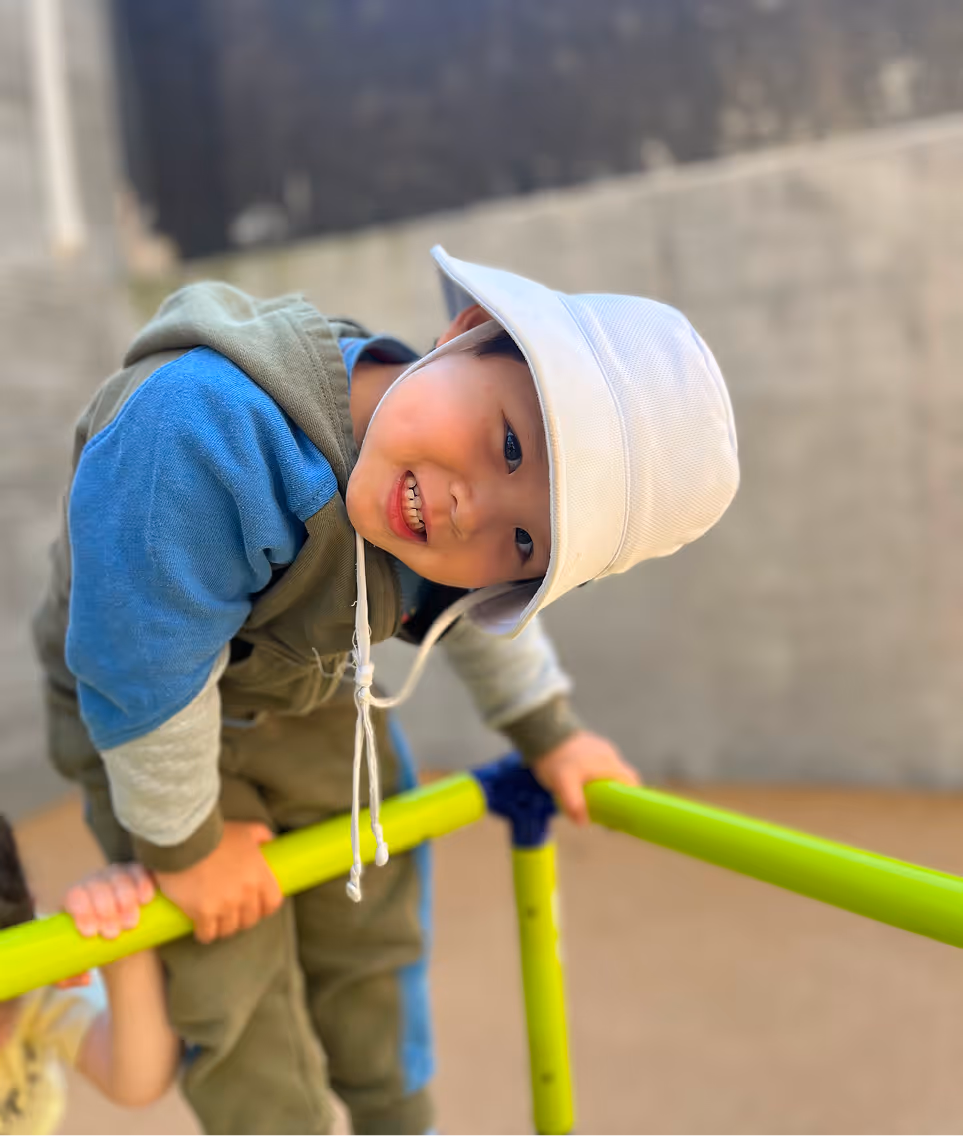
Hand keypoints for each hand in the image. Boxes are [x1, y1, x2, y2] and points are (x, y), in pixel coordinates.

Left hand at [58, 863, 155, 986]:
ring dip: (124, 900)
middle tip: (112, 934)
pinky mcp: (137, 873)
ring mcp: (116, 875)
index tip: (90, 934)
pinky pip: (140, 872)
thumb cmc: (94, 945)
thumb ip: (68, 977)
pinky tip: (145, 899)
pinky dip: (142, 884)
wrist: (119, 932)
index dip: (81, 912)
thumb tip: (86, 977)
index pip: (74, 896)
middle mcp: (94, 881)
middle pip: (97, 887)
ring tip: (130, 924)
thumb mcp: (75, 961)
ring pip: (119, 879)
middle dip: (105, 910)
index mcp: (75, 898)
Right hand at [154, 821, 281, 943]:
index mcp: (259, 875)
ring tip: (216, 919)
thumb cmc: (216, 834)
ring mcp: (225, 905)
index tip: (256, 906)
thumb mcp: (246, 830)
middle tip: (232, 912)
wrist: (185, 839)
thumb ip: (262, 834)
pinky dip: (204, 933)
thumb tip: (271, 841)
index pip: (272, 903)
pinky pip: (207, 934)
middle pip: (250, 920)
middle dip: (242, 917)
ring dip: (223, 926)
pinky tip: (201, 927)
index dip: (264, 907)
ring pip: (229, 929)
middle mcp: (245, 893)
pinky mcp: (203, 913)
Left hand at [532, 730, 640, 825]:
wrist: (543, 730)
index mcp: (609, 764)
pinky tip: (581, 782)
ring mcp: (601, 749)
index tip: (622, 814)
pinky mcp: (591, 746)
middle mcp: (610, 755)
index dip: (632, 799)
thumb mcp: (563, 784)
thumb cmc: (556, 757)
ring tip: (589, 798)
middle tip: (603, 811)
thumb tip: (583, 824)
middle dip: (616, 795)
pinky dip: (595, 776)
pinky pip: (599, 765)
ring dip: (604, 785)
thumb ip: (574, 804)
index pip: (632, 782)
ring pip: (610, 772)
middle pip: (622, 779)